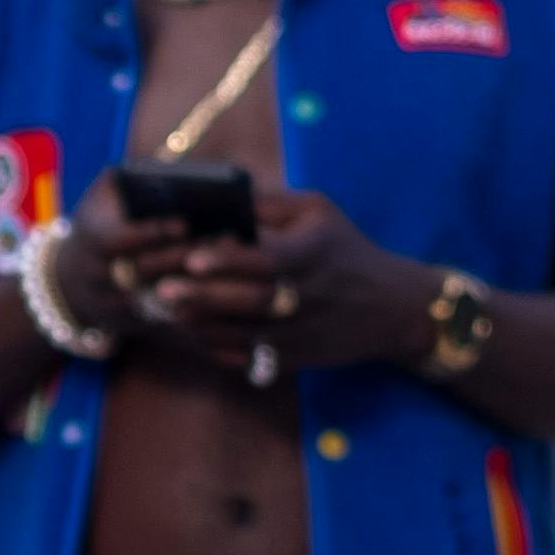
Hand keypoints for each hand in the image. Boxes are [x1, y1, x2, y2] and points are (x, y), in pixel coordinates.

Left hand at [111, 177, 416, 383]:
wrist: (392, 308)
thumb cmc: (345, 249)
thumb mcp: (318, 212)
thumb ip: (269, 204)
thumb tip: (220, 195)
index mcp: (311, 254)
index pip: (266, 260)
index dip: (228, 261)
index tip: (193, 257)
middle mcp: (307, 296)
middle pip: (250, 301)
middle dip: (204, 297)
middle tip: (162, 290)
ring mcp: (301, 332)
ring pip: (245, 334)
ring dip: (204, 326)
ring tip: (169, 314)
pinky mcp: (297, 359)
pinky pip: (251, 358)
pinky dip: (221, 350)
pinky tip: (195, 337)